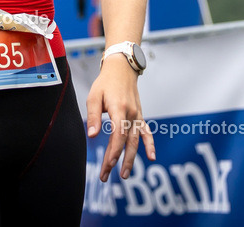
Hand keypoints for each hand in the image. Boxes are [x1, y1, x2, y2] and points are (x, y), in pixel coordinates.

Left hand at [86, 55, 156, 180]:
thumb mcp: (94, 96)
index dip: (114, 150)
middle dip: (118, 160)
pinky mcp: (139, 116)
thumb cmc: (105, 83)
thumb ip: (93, 116)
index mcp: (119, 108)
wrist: (122, 69)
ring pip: (136, 140)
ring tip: (124, 174)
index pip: (118, 134)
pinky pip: (146, 132)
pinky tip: (152, 157)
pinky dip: (150, 144)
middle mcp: (131, 113)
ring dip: (131, 158)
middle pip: (127, 141)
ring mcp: (137, 115)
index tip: (109, 163)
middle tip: (108, 175)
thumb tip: (92, 135)